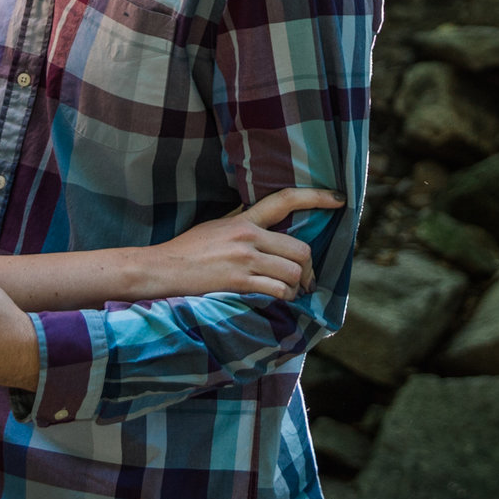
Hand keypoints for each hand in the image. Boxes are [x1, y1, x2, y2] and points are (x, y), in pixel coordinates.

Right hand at [139, 187, 343, 301]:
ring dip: (296, 287)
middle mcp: (248, 236)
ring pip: (293, 272)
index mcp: (244, 219)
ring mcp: (244, 259)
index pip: (286, 200)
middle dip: (308, 269)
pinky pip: (277, 291)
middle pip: (300, 248)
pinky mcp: (238, 282)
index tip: (339, 200)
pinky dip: (283, 298)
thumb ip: (243, 225)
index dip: (317, 197)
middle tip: (306, 281)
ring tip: (290, 293)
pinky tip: (277, 300)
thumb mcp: (216, 227)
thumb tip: (267, 228)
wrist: (159, 269)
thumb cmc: (186, 251)